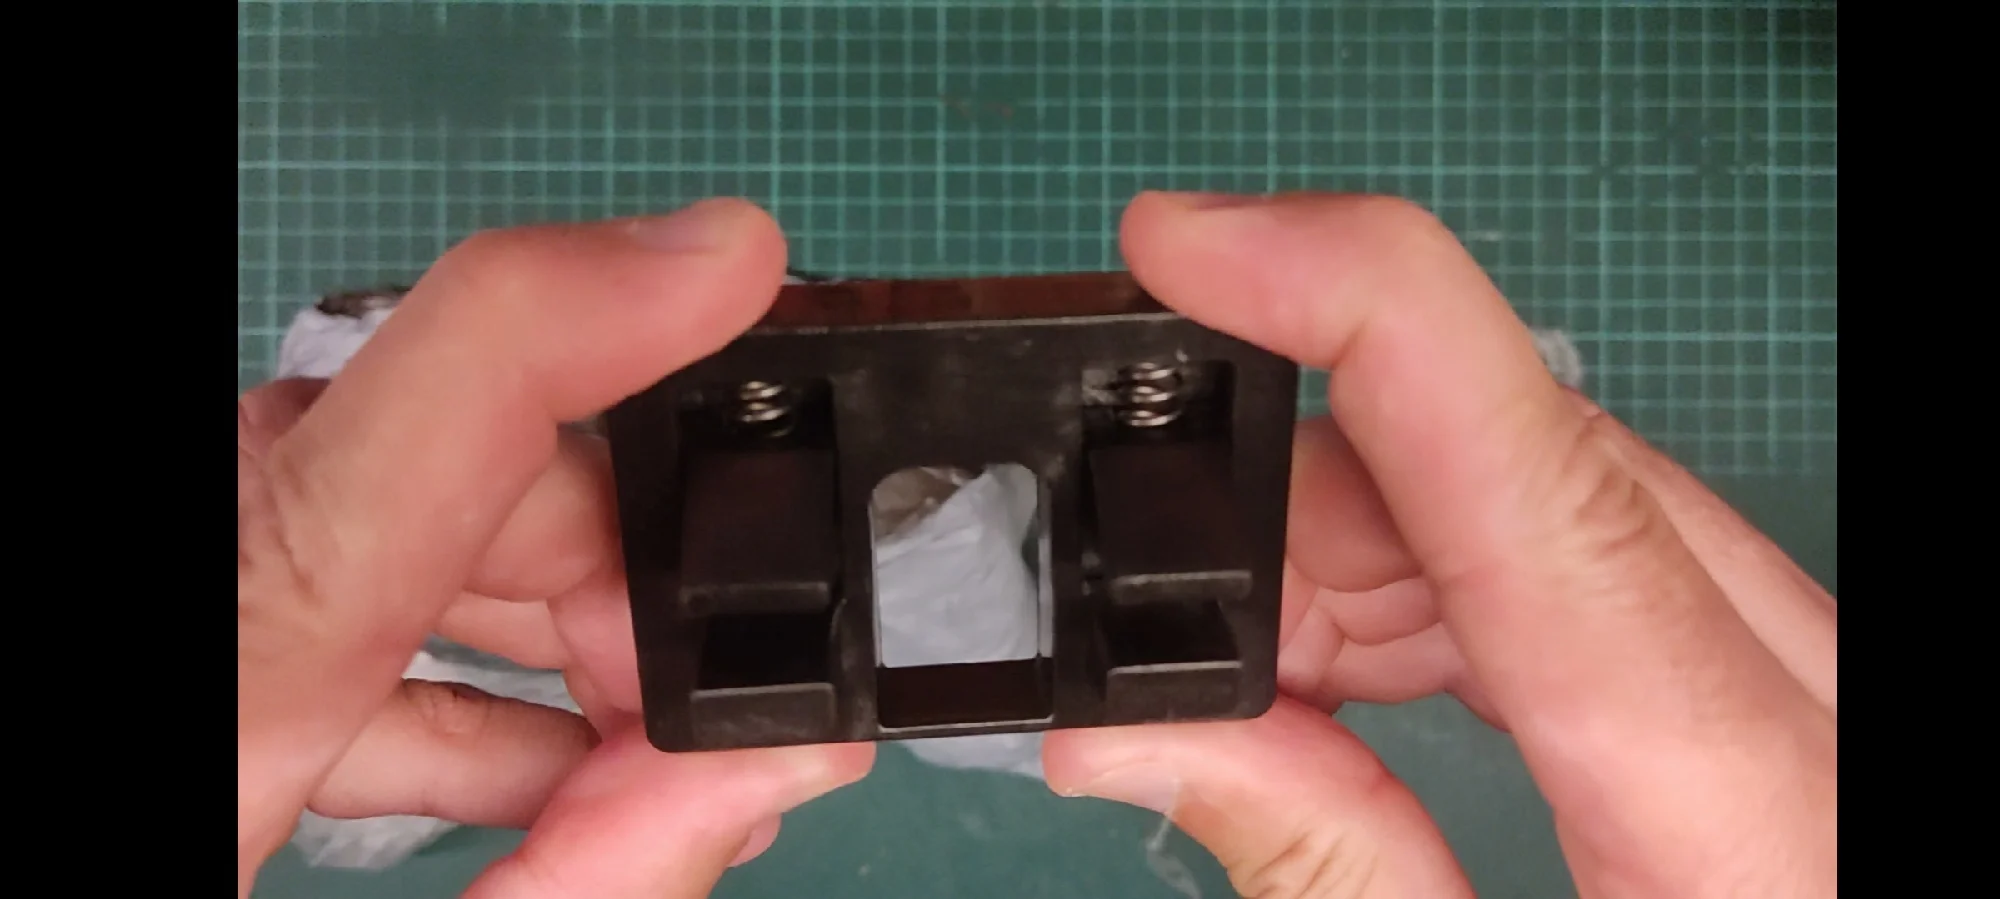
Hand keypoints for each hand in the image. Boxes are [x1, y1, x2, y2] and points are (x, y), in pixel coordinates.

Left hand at [237, 199, 874, 897]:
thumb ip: (578, 883)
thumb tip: (772, 763)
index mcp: (234, 674)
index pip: (412, 411)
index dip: (589, 302)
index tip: (738, 261)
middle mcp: (217, 579)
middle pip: (465, 470)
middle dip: (635, 571)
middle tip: (721, 734)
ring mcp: (218, 581)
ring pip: (423, 517)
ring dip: (571, 628)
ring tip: (659, 777)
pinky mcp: (223, 625)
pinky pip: (350, 587)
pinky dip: (474, 671)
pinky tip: (554, 770)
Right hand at [1041, 192, 1836, 897]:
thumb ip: (1324, 869)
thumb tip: (1130, 721)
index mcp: (1758, 823)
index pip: (1561, 496)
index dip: (1371, 317)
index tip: (1192, 242)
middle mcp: (1819, 717)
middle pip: (1541, 482)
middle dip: (1304, 502)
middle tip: (1139, 594)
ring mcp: (1809, 694)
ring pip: (1557, 508)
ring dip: (1359, 558)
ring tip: (1227, 673)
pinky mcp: (1777, 696)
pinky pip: (1591, 575)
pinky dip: (1437, 600)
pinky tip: (1331, 671)